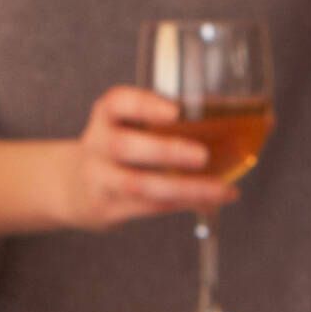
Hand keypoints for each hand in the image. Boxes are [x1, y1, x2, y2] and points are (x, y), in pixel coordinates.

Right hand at [65, 87, 233, 232]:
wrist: (73, 187)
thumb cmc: (118, 149)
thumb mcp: (125, 126)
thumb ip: (164, 122)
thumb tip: (237, 120)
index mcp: (105, 116)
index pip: (117, 103)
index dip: (145, 105)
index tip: (175, 111)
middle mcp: (97, 145)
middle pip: (123, 146)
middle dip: (165, 151)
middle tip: (202, 156)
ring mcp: (99, 179)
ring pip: (138, 184)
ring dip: (183, 188)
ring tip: (219, 189)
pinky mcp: (108, 208)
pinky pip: (149, 207)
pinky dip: (183, 203)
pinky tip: (211, 201)